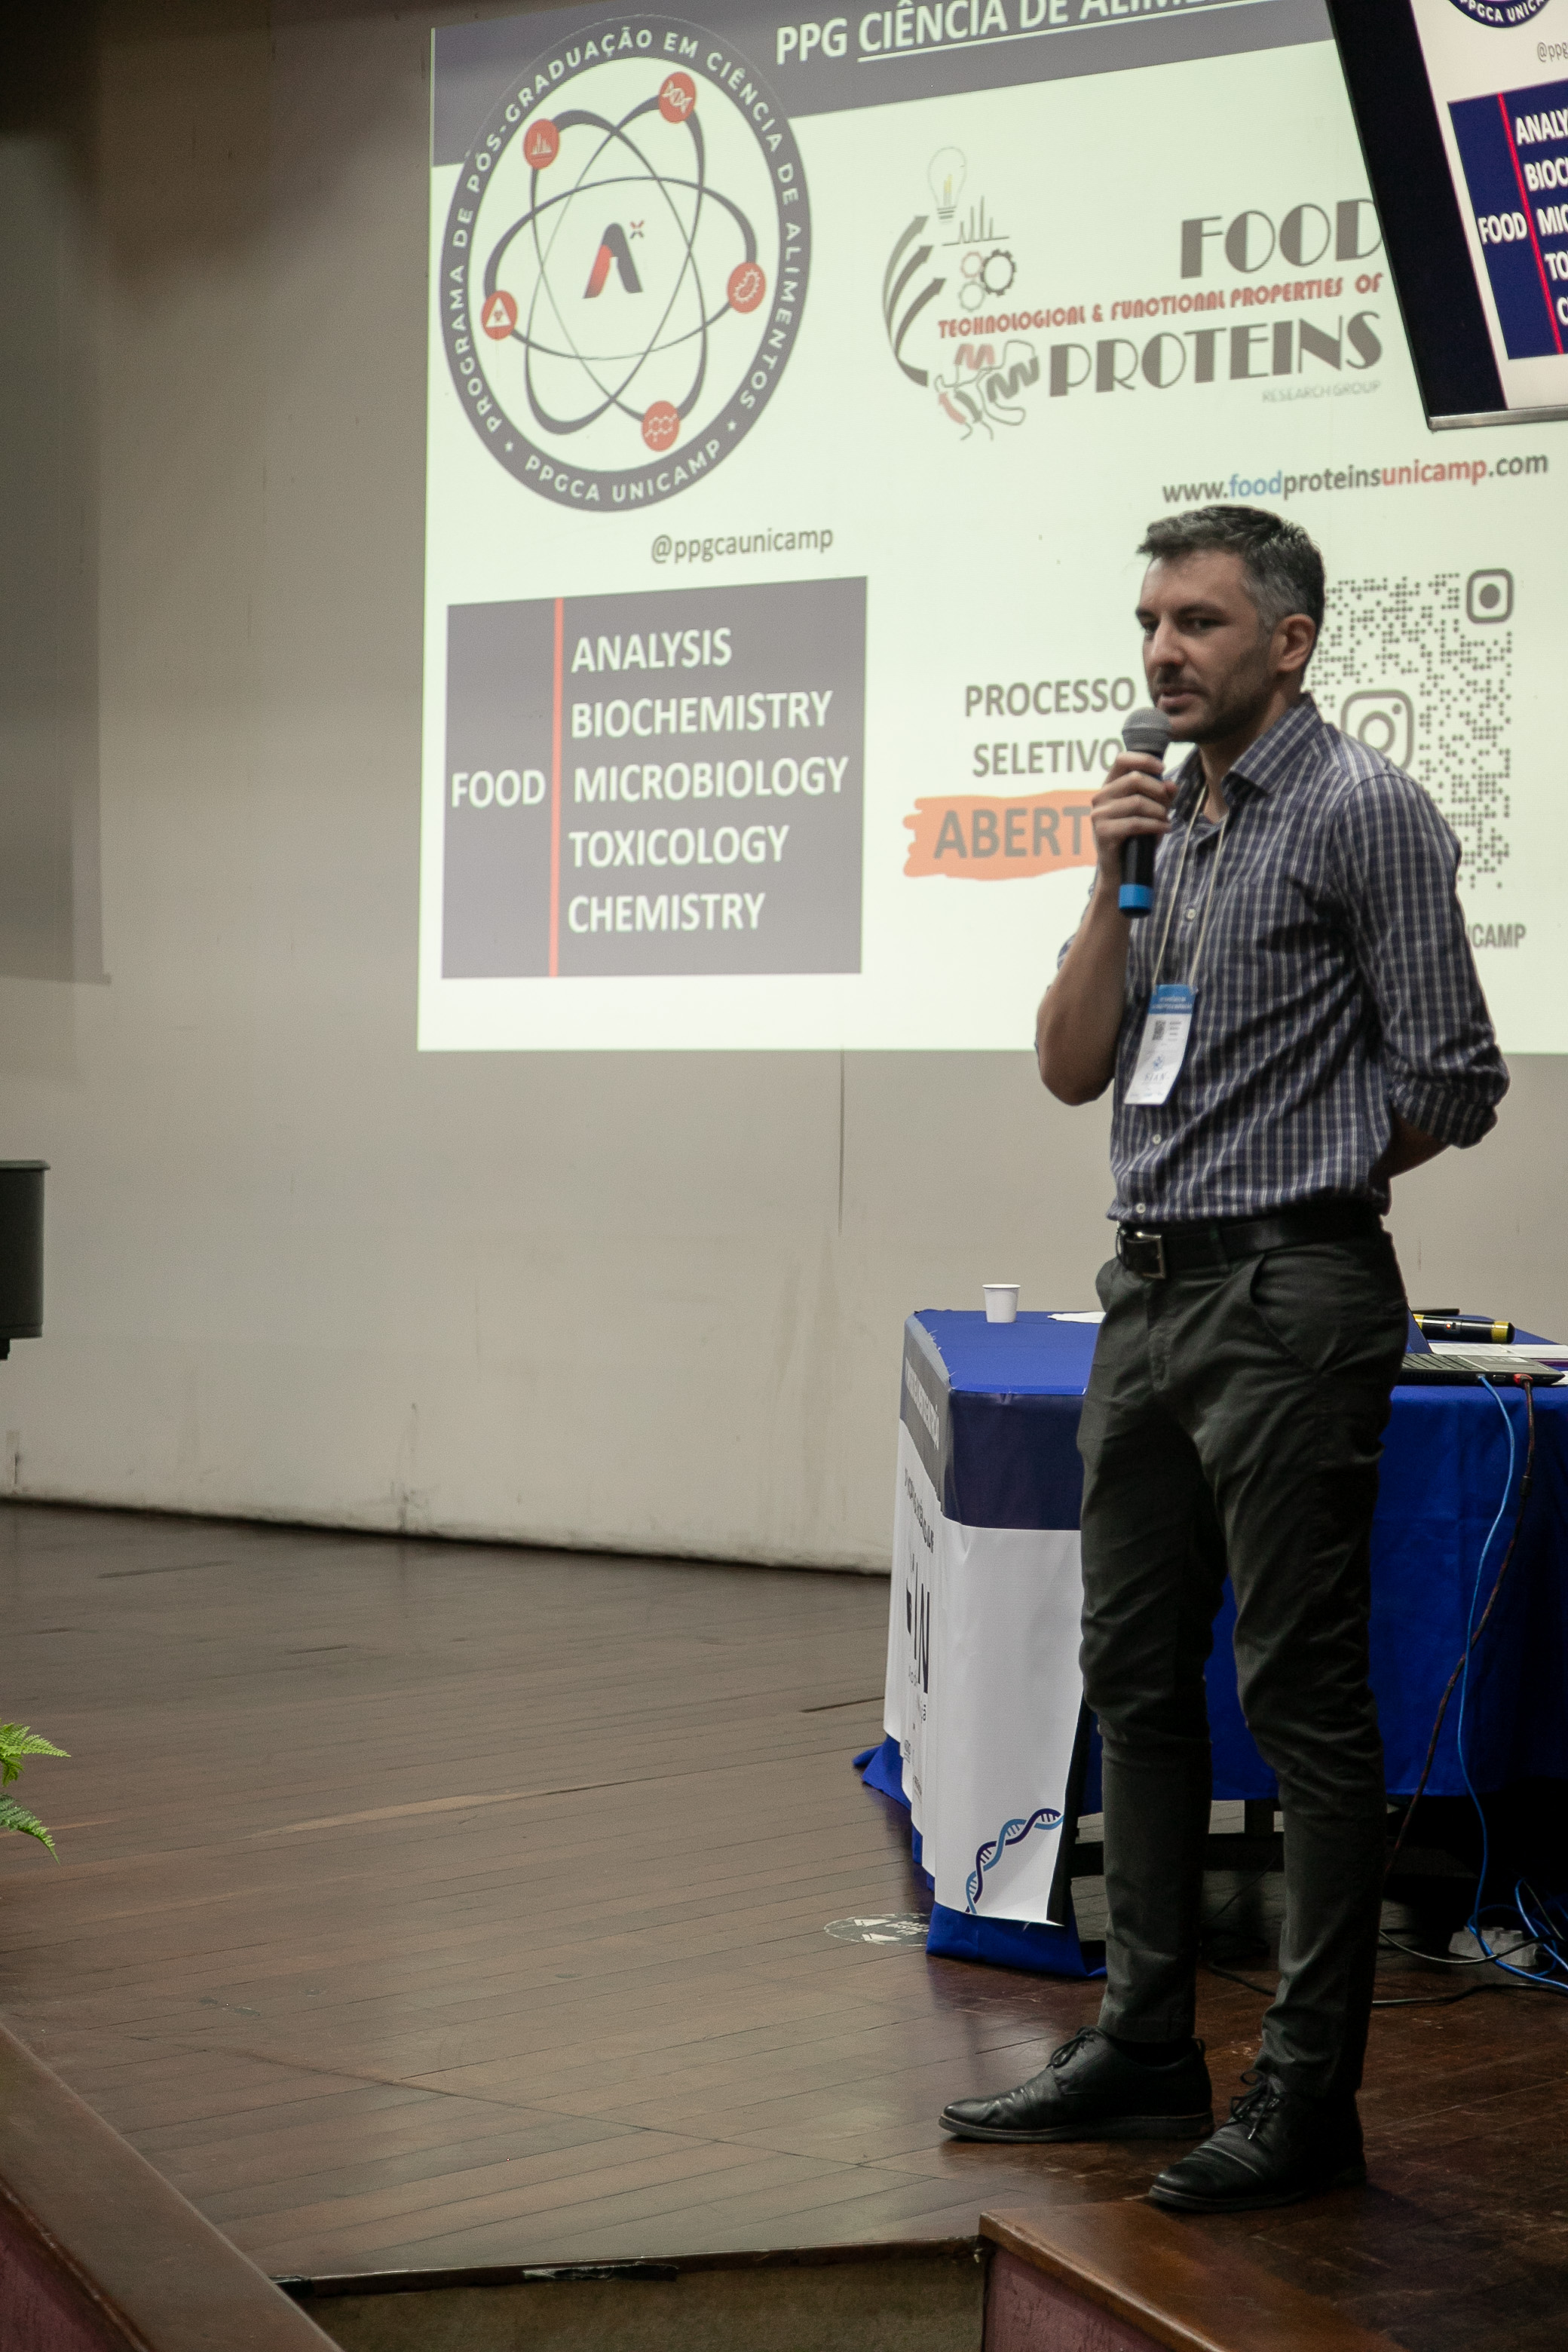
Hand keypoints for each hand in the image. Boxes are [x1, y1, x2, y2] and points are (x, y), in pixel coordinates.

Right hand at [1090, 754, 1177, 890]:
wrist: (1122, 870)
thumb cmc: (1137, 837)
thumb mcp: (1153, 811)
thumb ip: (1162, 795)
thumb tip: (1172, 784)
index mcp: (1110, 786)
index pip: (1123, 759)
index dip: (1144, 760)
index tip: (1162, 768)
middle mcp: (1100, 797)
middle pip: (1135, 780)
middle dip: (1158, 792)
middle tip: (1168, 807)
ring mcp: (1099, 815)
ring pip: (1137, 802)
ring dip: (1159, 812)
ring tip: (1165, 821)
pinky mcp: (1102, 832)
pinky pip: (1135, 823)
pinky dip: (1154, 825)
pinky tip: (1164, 829)